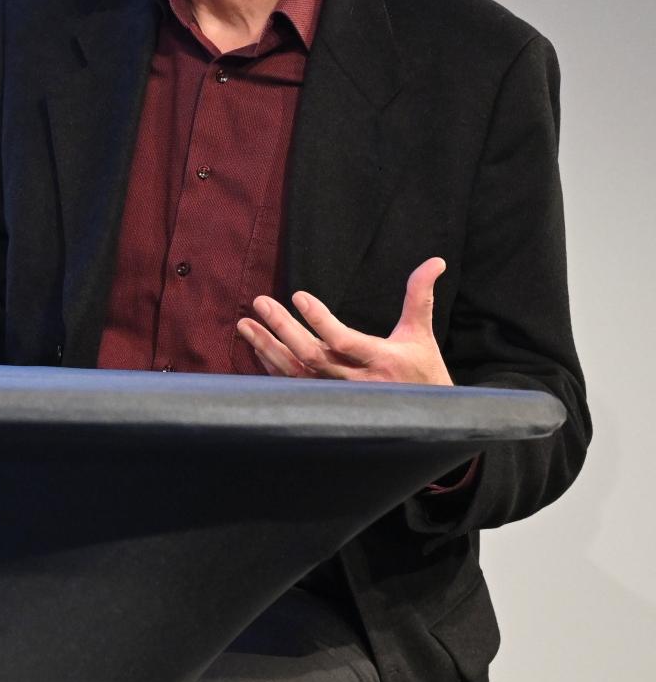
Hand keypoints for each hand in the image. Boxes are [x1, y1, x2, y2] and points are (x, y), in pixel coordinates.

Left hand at [238, 257, 452, 384]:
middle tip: (260, 302)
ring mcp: (338, 396)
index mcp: (381, 360)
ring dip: (268, 348)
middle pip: (312, 356)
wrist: (425, 420)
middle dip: (283, 328)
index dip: (319, 320)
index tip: (298, 296)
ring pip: (296, 373)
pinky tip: (257, 347)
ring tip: (245, 324)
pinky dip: (273, 368)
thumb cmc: (422, 371)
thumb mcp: (421, 334)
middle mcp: (356, 382)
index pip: (343, 340)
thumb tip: (435, 261)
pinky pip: (294, 386)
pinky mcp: (326, 403)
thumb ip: (420, 296)